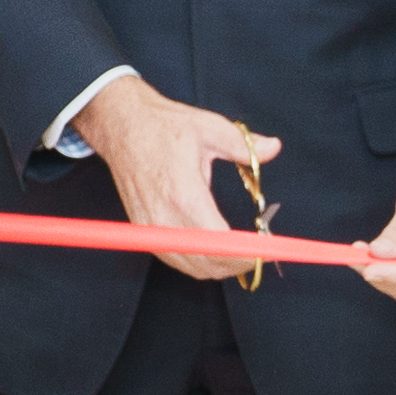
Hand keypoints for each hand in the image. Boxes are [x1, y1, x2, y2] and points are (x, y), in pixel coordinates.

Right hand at [76, 76, 279, 282]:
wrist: (122, 127)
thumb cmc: (162, 127)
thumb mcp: (209, 128)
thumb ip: (244, 145)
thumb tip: (273, 147)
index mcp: (184, 193)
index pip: (219, 242)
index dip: (247, 253)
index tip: (269, 249)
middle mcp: (165, 217)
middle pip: (208, 262)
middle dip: (240, 264)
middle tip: (264, 252)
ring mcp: (151, 228)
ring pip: (191, 267)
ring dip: (220, 267)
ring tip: (244, 254)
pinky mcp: (144, 231)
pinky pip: (174, 260)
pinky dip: (198, 263)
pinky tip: (216, 253)